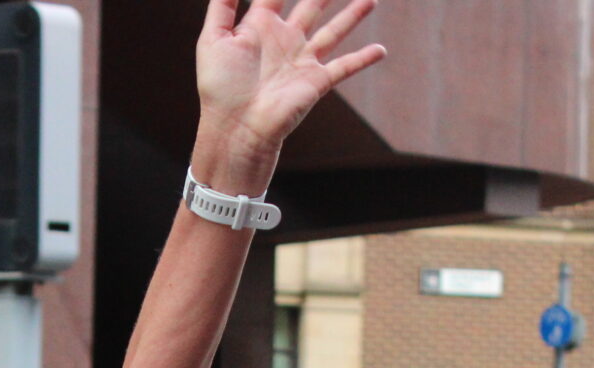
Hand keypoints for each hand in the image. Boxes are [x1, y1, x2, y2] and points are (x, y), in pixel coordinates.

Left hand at [194, 0, 385, 186]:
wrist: (238, 128)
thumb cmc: (220, 88)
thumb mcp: (213, 40)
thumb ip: (222, 7)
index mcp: (259, 26)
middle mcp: (284, 39)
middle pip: (312, 4)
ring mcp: (302, 60)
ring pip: (335, 30)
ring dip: (353, 14)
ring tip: (371, 0)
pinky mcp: (316, 81)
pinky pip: (345, 66)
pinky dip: (363, 59)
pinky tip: (381, 50)